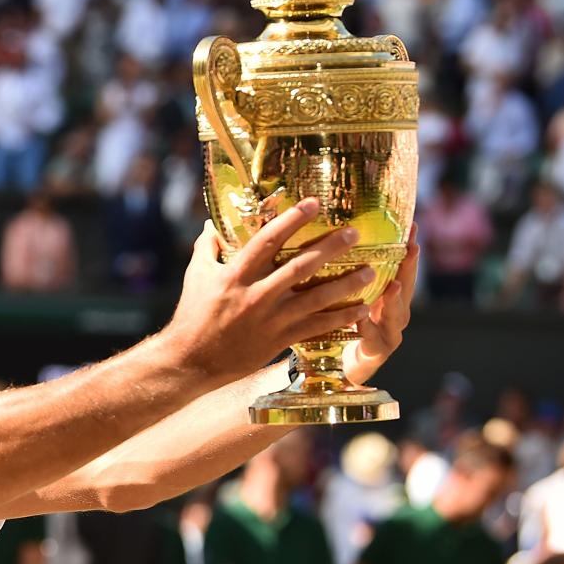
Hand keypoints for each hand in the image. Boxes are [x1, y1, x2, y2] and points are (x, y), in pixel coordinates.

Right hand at [164, 198, 373, 382]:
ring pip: (316, 298)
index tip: (315, 204)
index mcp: (235, 274)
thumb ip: (207, 247)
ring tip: (371, 271)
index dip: (292, 220)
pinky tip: (361, 310)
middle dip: (330, 248)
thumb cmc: (193, 314)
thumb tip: (212, 223)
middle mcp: (256, 294)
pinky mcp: (279, 340)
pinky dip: (340, 319)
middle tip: (354, 234)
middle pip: (300, 267)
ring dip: (346, 285)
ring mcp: (270, 319)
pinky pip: (316, 327)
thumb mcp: (195, 275)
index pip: (268, 240)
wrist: (192, 360)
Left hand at [345, 223, 418, 384]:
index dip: (408, 246)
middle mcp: (397, 310)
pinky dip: (366, 326)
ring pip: (396, 313)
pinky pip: (372, 336)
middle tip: (412, 246)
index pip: (403, 266)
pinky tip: (361, 317)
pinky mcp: (379, 349)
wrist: (353, 363)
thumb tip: (338, 236)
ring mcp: (391, 331)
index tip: (412, 224)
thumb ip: (355, 272)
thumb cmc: (353, 322)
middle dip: (409, 266)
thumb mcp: (357, 295)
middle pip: (406, 285)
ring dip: (394, 298)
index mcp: (392, 294)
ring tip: (393, 284)